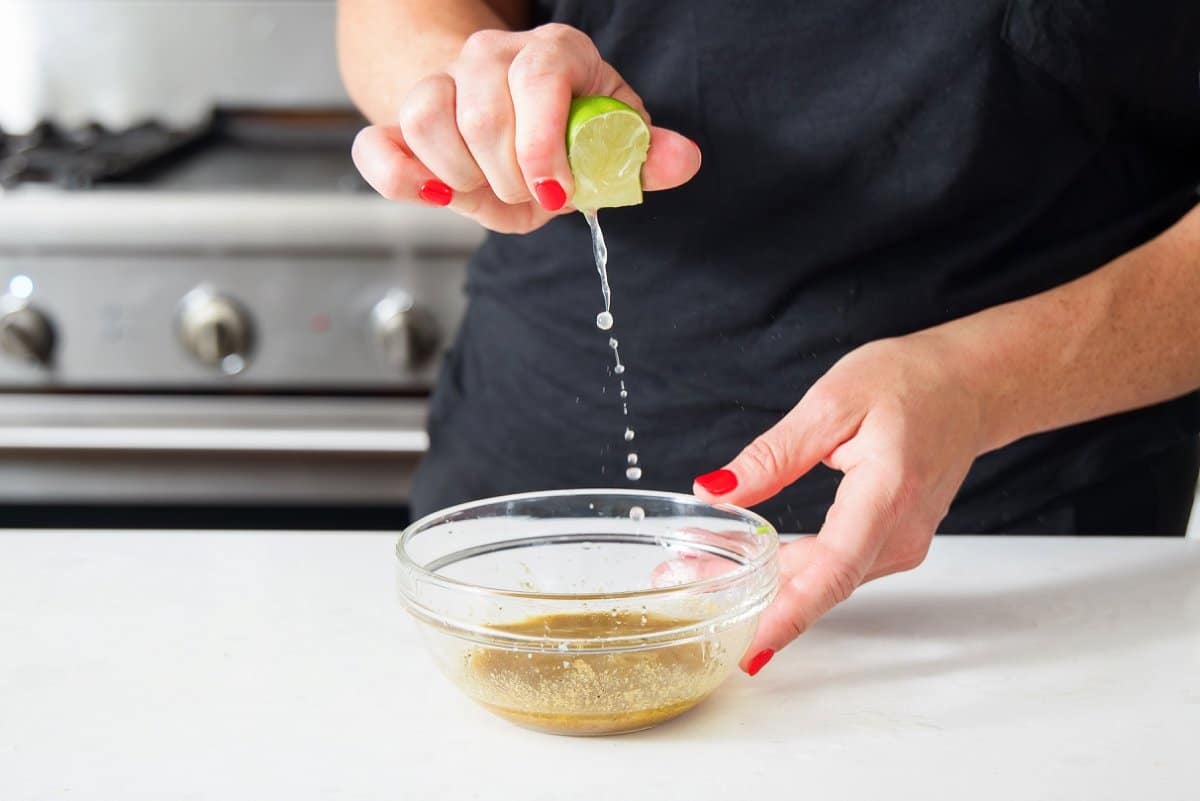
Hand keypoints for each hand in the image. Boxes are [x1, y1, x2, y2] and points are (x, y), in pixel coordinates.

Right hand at [350, 23, 701, 232]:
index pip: (539, 80)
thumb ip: (641, 157)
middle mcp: (491, 54)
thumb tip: (684, 160)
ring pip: (427, 119)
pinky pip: (378, 147)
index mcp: (554, 53)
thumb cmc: (559, 141)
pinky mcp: (397, 120)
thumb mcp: (605, 147)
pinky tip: (435, 194)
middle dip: (510, 178)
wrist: (502, 131)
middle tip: (529, 194)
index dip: (544, 146)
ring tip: (489, 189)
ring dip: (463, 179)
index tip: (556, 194)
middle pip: (483, 114)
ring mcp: (439, 80)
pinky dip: (402, 178)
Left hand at [692, 334, 985, 673]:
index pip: (833, 570)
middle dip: (748, 593)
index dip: (789, 613)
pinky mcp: (892, 545)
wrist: (969, 388)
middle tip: (676, 581)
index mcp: (887, 494)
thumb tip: (716, 491)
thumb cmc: (910, 383)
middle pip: (817, 583)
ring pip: (823, 581)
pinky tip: (747, 558)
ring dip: (763, 582)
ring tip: (695, 566)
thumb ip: (773, 454)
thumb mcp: (831, 402)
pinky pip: (835, 569)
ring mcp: (900, 546)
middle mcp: (900, 534)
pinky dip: (789, 569)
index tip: (751, 647)